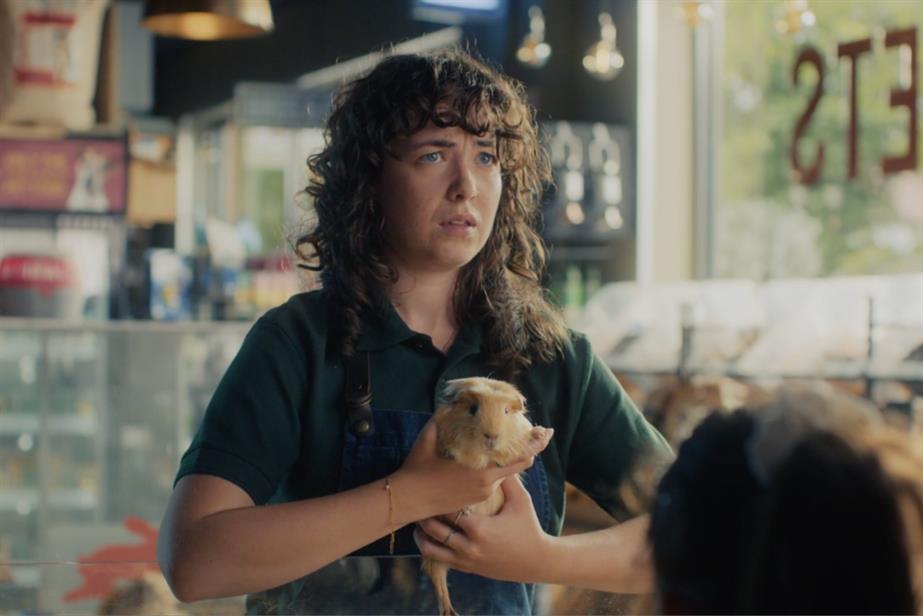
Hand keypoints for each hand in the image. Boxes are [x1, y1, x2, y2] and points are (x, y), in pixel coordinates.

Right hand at [393, 420, 552, 521]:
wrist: (406, 500)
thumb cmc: (417, 468)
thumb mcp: (429, 437)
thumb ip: (442, 418)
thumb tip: (452, 399)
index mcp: (482, 471)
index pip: (520, 458)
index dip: (536, 444)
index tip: (547, 432)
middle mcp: (487, 484)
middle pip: (518, 464)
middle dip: (528, 448)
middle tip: (538, 432)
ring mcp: (482, 494)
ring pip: (503, 472)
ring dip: (507, 459)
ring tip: (507, 441)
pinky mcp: (476, 500)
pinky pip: (492, 481)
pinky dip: (494, 468)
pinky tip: (488, 458)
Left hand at [413, 475, 554, 583]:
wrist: (536, 561)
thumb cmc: (528, 527)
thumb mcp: (521, 501)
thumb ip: (507, 479)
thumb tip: (496, 455)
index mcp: (479, 528)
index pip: (449, 510)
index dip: (439, 498)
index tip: (433, 486)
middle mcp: (469, 546)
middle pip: (434, 530)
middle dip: (425, 515)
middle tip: (419, 500)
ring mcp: (466, 560)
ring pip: (431, 549)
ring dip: (422, 536)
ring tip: (419, 521)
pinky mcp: (467, 568)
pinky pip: (439, 560)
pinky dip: (430, 548)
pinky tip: (428, 536)